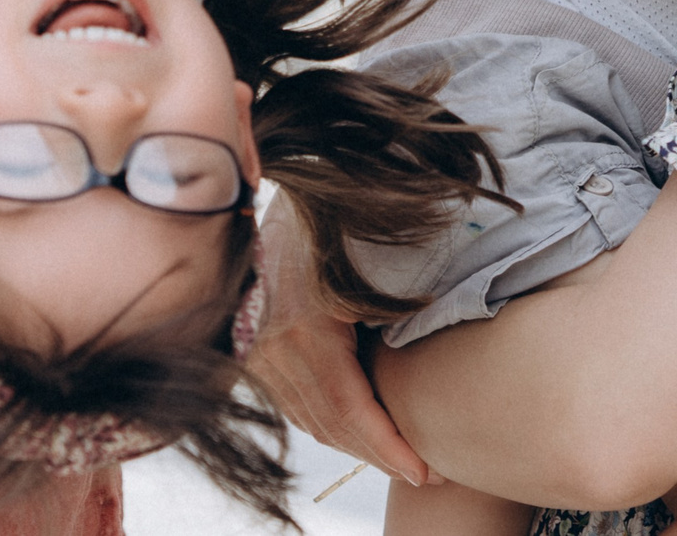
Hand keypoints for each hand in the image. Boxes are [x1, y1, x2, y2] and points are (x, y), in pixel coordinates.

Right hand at [246, 209, 438, 487]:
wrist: (238, 204)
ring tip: (396, 458)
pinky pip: (293, 403)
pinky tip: (354, 429)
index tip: (422, 469)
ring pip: (310, 419)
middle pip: (330, 423)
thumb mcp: (355, 248)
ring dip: (353, 444)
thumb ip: (390, 291)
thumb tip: (438, 311)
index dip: (386, 444)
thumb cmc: (312, 215)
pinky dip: (326, 423)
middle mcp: (275, 349)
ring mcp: (257, 354)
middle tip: (423, 472)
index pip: (349, 407)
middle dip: (378, 454)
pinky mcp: (249, 354)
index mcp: (305, 327)